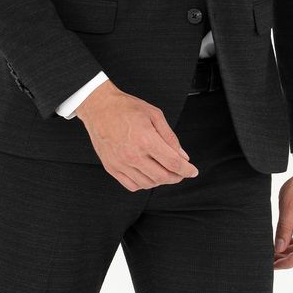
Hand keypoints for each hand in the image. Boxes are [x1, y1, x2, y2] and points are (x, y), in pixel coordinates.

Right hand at [75, 81, 199, 190]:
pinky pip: (132, 185)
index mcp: (146, 139)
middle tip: (180, 172)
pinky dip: (144, 183)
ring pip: (148, 184)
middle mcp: (133, 154)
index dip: (187, 170)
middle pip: (162, 177)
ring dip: (160, 180)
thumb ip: (170, 137)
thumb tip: (183, 156)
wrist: (99, 107)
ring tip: (164, 171)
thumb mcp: (155, 115)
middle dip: (176, 177)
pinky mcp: (111, 167)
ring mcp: (121, 163)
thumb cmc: (126, 108)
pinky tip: (148, 174)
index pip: (173, 163)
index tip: (193, 171)